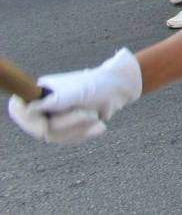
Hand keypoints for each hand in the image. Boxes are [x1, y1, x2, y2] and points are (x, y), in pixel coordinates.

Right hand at [8, 48, 140, 145]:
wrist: (117, 89)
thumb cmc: (97, 85)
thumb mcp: (76, 92)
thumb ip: (54, 101)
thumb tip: (27, 109)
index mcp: (40, 92)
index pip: (18, 109)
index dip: (27, 122)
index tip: (44, 129)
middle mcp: (43, 106)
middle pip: (42, 129)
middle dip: (70, 124)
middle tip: (89, 114)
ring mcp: (53, 118)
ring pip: (56, 137)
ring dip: (80, 129)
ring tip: (95, 116)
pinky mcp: (66, 129)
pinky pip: (68, 140)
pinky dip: (84, 134)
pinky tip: (98, 126)